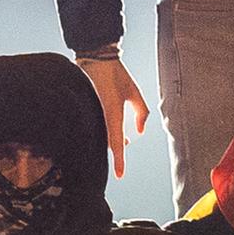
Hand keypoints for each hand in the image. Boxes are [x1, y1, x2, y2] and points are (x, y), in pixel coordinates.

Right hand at [79, 55, 148, 176]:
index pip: (117, 143)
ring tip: (126, 143)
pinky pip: (101, 125)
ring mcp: (95, 112)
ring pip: (106, 134)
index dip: (119, 160)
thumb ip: (141, 113)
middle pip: (110, 142)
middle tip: (122, 163)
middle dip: (117, 153)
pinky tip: (116, 131)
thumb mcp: (135, 93)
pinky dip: (110, 131)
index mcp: (113, 113)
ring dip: (115, 141)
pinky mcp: (92, 108)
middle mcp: (102, 115)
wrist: (97, 59)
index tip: (119, 175)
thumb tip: (139, 132)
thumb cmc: (117, 75)